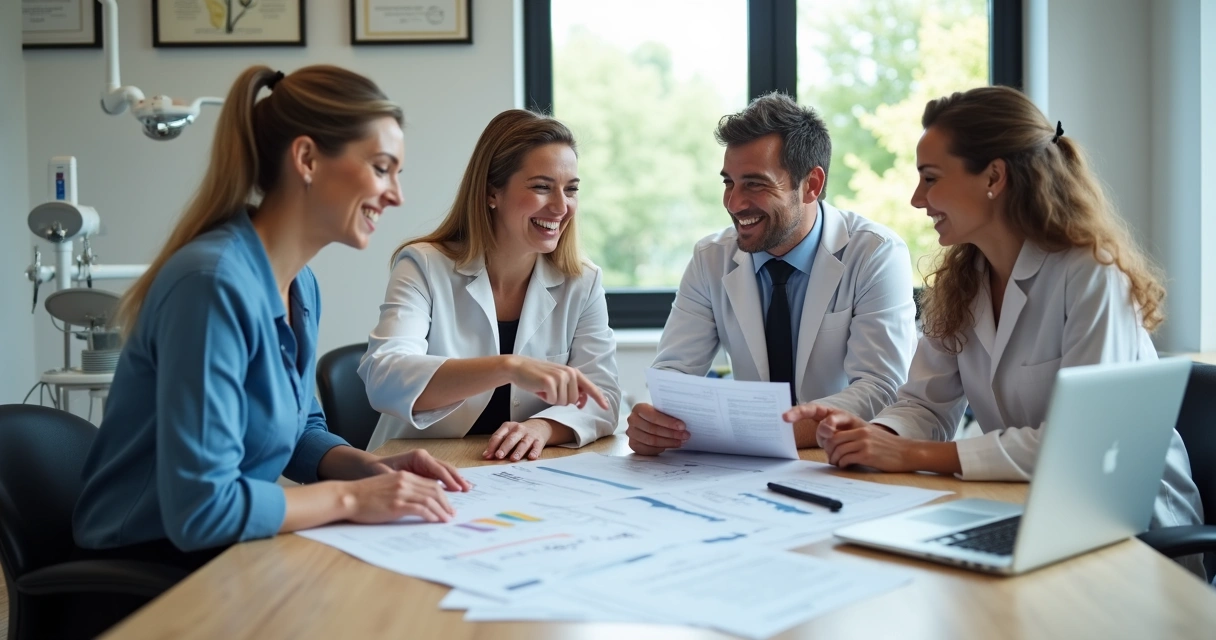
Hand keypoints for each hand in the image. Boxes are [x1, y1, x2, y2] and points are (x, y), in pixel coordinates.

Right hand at [345, 471, 456, 523]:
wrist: (347, 497)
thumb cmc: (363, 496)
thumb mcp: (386, 486)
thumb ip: (401, 490)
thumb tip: (415, 503)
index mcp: (403, 476)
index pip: (430, 483)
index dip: (442, 494)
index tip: (448, 505)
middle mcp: (405, 481)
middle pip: (434, 490)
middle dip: (446, 503)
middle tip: (451, 514)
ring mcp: (401, 492)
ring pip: (430, 500)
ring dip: (442, 511)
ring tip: (447, 519)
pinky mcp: (396, 504)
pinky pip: (420, 509)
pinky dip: (431, 515)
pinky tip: (435, 521)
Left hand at [373, 449, 471, 491]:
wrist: (371, 468)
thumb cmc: (377, 470)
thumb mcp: (386, 474)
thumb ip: (399, 478)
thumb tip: (407, 486)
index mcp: (418, 456)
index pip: (438, 468)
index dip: (449, 479)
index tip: (457, 488)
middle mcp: (425, 458)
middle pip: (446, 468)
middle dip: (457, 478)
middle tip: (467, 489)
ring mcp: (426, 465)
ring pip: (446, 472)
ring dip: (456, 480)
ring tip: (467, 489)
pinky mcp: (426, 472)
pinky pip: (441, 477)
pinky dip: (450, 482)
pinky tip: (457, 489)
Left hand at [483, 419, 571, 460]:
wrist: (539, 427)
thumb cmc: (519, 433)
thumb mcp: (507, 434)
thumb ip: (497, 444)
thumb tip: (486, 455)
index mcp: (508, 427)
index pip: (498, 436)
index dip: (492, 446)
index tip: (488, 455)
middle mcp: (519, 429)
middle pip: (510, 438)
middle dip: (504, 447)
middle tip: (499, 456)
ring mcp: (529, 435)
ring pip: (523, 443)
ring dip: (518, 451)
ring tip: (513, 459)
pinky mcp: (539, 441)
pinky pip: (537, 446)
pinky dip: (534, 452)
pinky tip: (531, 457)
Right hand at [505, 355, 609, 409]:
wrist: (519, 367)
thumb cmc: (538, 377)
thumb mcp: (558, 381)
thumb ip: (572, 390)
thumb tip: (581, 402)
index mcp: (573, 372)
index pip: (590, 387)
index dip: (599, 398)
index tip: (606, 407)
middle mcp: (569, 373)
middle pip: (573, 401)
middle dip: (562, 400)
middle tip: (550, 390)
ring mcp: (560, 377)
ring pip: (563, 402)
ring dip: (553, 399)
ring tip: (544, 388)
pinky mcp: (550, 382)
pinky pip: (553, 401)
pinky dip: (545, 398)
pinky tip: (540, 389)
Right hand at [625, 403, 688, 454]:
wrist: (645, 421)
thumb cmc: (656, 415)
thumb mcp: (661, 411)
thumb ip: (669, 414)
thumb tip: (683, 423)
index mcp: (639, 408)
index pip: (654, 416)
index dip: (669, 422)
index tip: (682, 426)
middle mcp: (632, 420)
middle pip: (653, 429)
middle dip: (671, 433)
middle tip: (685, 436)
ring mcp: (631, 433)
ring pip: (651, 440)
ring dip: (668, 442)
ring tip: (680, 442)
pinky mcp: (633, 444)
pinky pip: (648, 449)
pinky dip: (660, 448)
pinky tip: (670, 446)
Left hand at [785, 402, 910, 470]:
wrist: (906, 452)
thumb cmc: (880, 446)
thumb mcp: (861, 434)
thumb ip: (843, 435)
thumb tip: (825, 444)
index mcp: (851, 419)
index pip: (821, 412)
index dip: (800, 412)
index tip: (785, 416)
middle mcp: (855, 426)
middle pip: (827, 439)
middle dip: (828, 451)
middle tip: (836, 457)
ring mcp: (862, 438)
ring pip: (834, 450)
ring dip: (836, 460)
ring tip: (845, 462)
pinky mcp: (866, 451)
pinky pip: (844, 459)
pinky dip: (843, 465)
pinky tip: (850, 465)